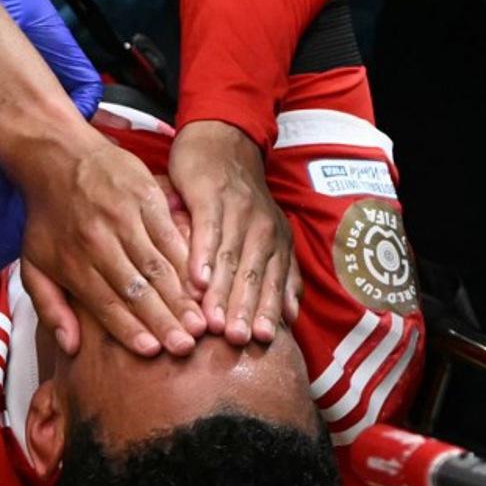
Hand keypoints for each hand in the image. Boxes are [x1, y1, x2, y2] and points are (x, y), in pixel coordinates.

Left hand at [19, 134, 206, 355]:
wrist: (59, 156)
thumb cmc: (49, 218)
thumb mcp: (33, 265)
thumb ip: (50, 309)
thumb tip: (70, 348)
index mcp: (73, 262)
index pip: (105, 303)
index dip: (129, 329)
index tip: (153, 352)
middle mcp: (99, 242)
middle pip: (136, 288)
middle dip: (163, 320)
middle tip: (185, 346)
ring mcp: (124, 218)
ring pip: (158, 265)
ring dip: (181, 296)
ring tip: (201, 322)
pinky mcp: (146, 199)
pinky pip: (171, 235)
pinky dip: (188, 260)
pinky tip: (203, 281)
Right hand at [169, 121, 299, 345]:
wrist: (221, 143)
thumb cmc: (239, 199)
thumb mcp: (266, 235)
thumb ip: (280, 273)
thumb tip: (292, 317)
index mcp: (277, 240)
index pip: (275, 282)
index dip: (268, 311)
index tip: (260, 341)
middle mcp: (263, 226)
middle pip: (254, 274)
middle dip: (245, 309)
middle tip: (235, 339)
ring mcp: (238, 210)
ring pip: (231, 257)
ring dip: (221, 291)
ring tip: (210, 321)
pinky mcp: (210, 195)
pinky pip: (208, 229)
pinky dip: (201, 255)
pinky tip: (194, 280)